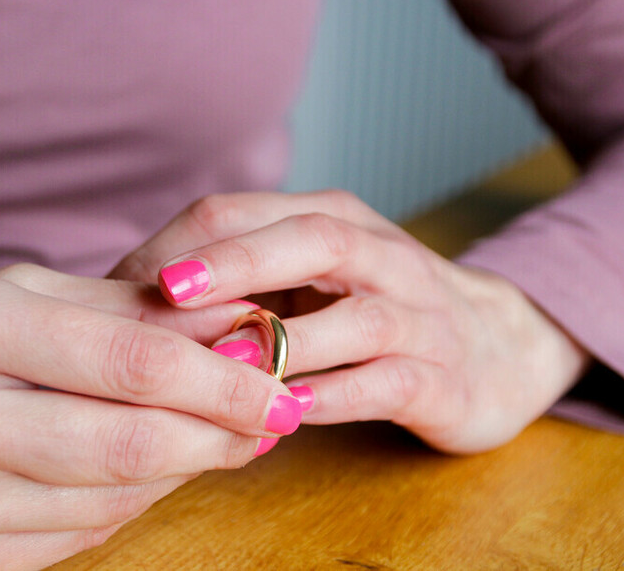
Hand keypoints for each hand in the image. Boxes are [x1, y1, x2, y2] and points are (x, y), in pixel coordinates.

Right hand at [0, 265, 299, 569]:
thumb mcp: (3, 294)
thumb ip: (120, 310)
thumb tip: (233, 325)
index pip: (127, 360)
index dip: (222, 378)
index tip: (281, 383)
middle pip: (131, 443)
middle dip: (223, 434)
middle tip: (275, 416)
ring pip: (114, 499)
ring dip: (183, 467)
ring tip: (216, 434)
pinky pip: (78, 538)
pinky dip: (128, 503)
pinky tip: (146, 469)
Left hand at [111, 191, 590, 453]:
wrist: (500, 345)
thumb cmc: (377, 307)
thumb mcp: (310, 276)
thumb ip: (241, 278)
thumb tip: (132, 298)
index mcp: (333, 221)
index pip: (249, 212)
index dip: (185, 245)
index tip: (123, 283)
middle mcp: (379, 257)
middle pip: (309, 241)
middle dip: (236, 264)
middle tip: (167, 292)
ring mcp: (418, 316)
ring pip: (356, 317)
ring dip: (288, 341)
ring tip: (224, 366)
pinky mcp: (443, 377)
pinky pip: (390, 382)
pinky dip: (340, 395)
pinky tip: (291, 410)